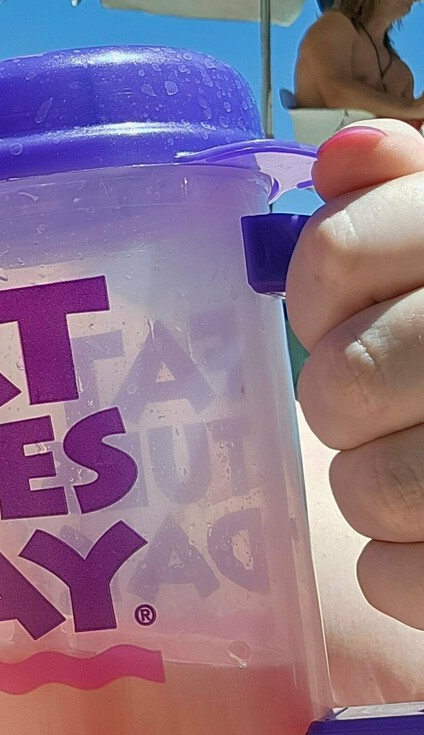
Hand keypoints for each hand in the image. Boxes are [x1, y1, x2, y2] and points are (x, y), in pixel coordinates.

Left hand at [289, 119, 423, 631]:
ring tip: (420, 466)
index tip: (346, 303)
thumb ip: (410, 197)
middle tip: (383, 397)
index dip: (321, 286)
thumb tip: (350, 154)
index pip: (337, 253)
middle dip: (344, 396)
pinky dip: (400, 572)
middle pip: (343, 381)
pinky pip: (395, 580)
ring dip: (372, 484)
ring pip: (366, 487)